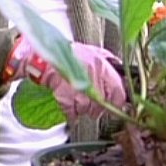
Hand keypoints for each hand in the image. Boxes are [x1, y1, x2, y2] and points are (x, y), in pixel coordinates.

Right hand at [2, 37, 125, 120]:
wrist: (45, 58)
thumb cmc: (69, 54)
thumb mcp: (94, 51)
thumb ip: (109, 60)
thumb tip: (120, 70)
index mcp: (101, 66)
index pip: (119, 91)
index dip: (117, 101)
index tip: (115, 104)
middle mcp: (92, 79)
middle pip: (102, 105)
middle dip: (98, 106)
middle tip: (92, 100)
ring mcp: (79, 92)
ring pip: (88, 110)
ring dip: (83, 108)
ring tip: (76, 95)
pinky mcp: (67, 101)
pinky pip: (73, 114)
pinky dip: (71, 111)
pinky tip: (68, 100)